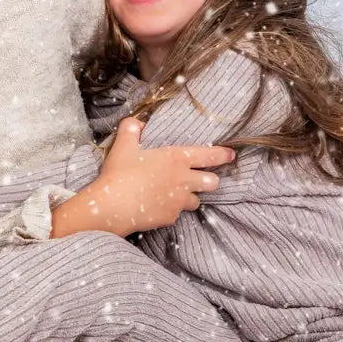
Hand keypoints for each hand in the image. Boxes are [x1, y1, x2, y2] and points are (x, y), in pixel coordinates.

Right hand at [52, 117, 234, 236]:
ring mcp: (179, 201)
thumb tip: (138, 123)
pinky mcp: (171, 217)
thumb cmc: (119, 173)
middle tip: (201, 178)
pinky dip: (171, 210)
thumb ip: (131, 128)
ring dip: (189, 197)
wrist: (112, 206)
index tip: (231, 155)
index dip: (223, 155)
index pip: (210, 155)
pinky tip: (157, 206)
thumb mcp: (123, 144)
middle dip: (210, 180)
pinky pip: (177, 213)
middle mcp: (184, 180)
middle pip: (213, 182)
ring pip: (196, 200)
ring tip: (174, 193)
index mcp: (176, 159)